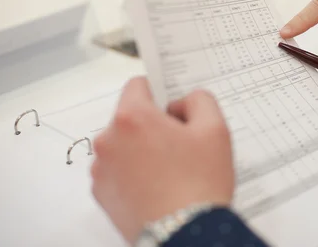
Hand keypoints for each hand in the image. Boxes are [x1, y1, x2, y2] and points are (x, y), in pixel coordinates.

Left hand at [91, 78, 233, 242]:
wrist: (185, 235)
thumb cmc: (199, 183)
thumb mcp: (215, 129)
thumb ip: (200, 100)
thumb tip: (183, 103)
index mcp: (132, 118)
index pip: (138, 85)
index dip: (160, 91)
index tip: (173, 107)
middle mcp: (108, 140)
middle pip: (130, 117)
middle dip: (153, 124)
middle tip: (181, 145)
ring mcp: (101, 169)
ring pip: (124, 144)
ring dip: (142, 148)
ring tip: (171, 170)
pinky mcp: (101, 194)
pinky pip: (117, 170)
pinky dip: (134, 173)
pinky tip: (158, 186)